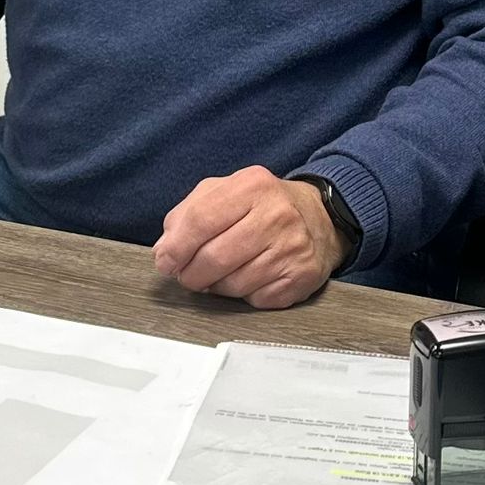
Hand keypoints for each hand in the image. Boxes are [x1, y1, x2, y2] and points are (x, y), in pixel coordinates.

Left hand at [153, 166, 352, 309]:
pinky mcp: (301, 276)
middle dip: (191, 275)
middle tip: (188, 276)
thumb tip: (165, 251)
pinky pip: (255, 299)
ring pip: (233, 284)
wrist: (319, 218)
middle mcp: (276, 214)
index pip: (201, 220)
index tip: (165, 263)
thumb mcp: (225, 193)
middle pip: (214, 258)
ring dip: (216, 287)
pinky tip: (249, 278)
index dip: (176, 248)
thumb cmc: (261, 206)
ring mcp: (292, 247)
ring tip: (221, 274)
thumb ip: (188, 215)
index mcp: (251, 185)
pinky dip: (244, 295)